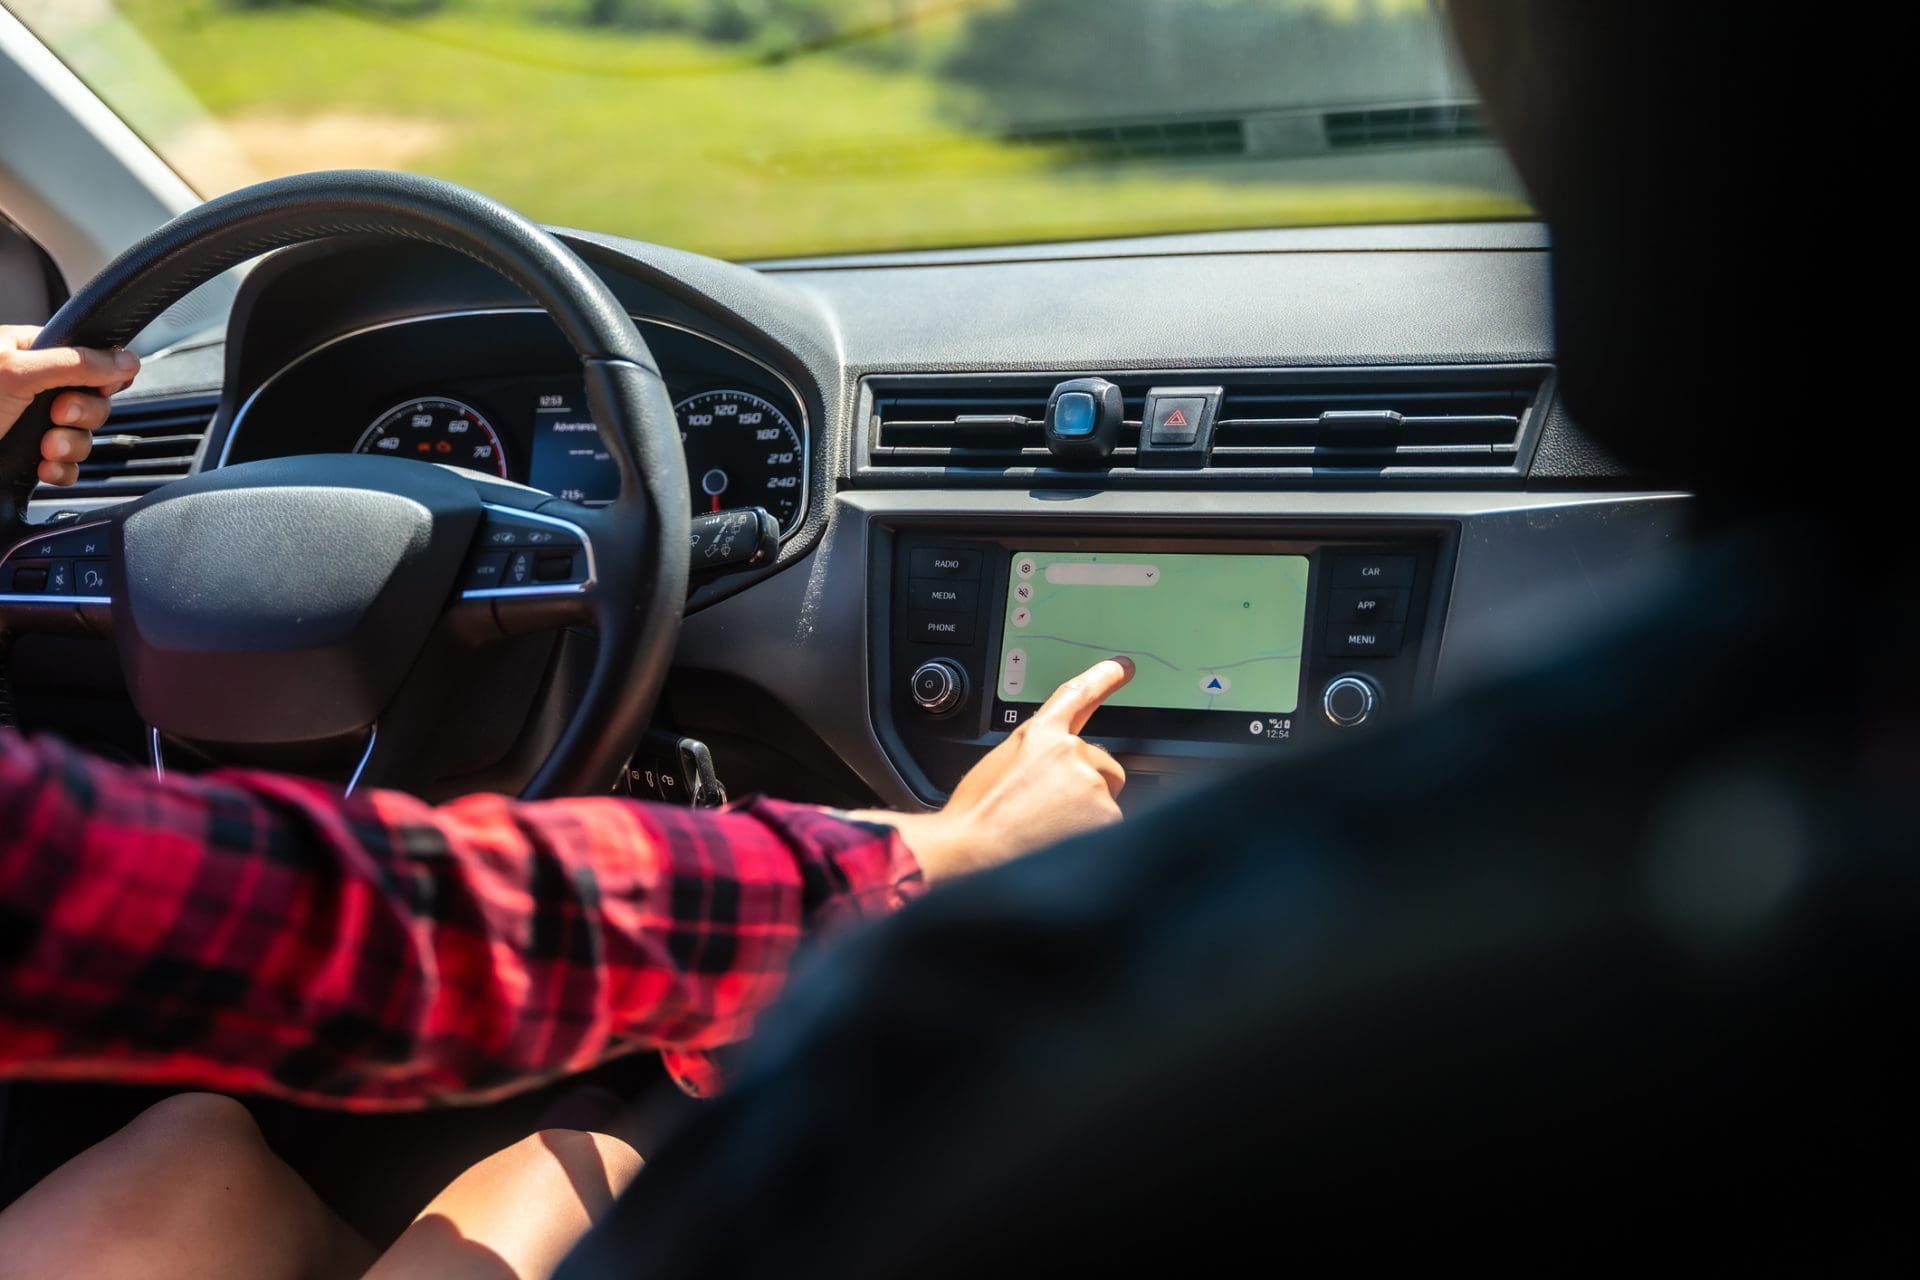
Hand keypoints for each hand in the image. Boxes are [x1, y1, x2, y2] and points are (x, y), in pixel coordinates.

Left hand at [0, 325, 139, 486]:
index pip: (88, 357)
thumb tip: (126, 359)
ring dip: (70, 446)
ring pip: (83, 436)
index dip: (100, 376)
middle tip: (56, 416)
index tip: (91, 387)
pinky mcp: (29, 457)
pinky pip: (67, 465)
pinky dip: (61, 470)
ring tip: (44, 447)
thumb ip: (76, 363)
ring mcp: (31, 424)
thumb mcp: (17, 372)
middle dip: (81, 416)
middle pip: (93, 399)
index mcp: (28, 353)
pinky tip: (43, 468)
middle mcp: (33, 387)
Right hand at [856, 656, 1134, 883]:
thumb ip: (1033, 758)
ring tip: (1047, 833)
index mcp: (1039, 736)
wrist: (971, 853)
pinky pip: (1109, 829)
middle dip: (1088, 787)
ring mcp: (1090, 783)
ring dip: (1086, 817)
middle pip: (1102, 766)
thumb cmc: (975, 817)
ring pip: (1105, 801)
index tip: (1122, 667)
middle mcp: (1071, 752)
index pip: (1077, 696)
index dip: (1103, 678)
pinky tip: (1058, 845)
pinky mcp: (1105, 815)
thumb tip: (1051, 771)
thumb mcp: (997, 768)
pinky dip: (1090, 839)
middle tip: (1053, 814)